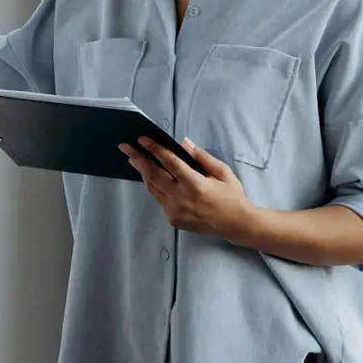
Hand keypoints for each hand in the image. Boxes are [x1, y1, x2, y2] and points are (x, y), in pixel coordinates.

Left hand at [120, 136, 254, 240]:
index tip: (142, 139)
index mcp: (195, 184)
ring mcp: (175, 211)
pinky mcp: (173, 219)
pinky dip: (154, 186)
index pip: (169, 162)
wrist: (235, 224)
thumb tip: (184, 143)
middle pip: (153, 174)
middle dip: (138, 158)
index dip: (154, 149)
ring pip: (152, 188)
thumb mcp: (222, 172)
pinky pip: (159, 199)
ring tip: (134, 159)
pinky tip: (150, 177)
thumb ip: (202, 157)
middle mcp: (181, 198)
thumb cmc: (231, 195)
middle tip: (126, 147)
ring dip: (142, 172)